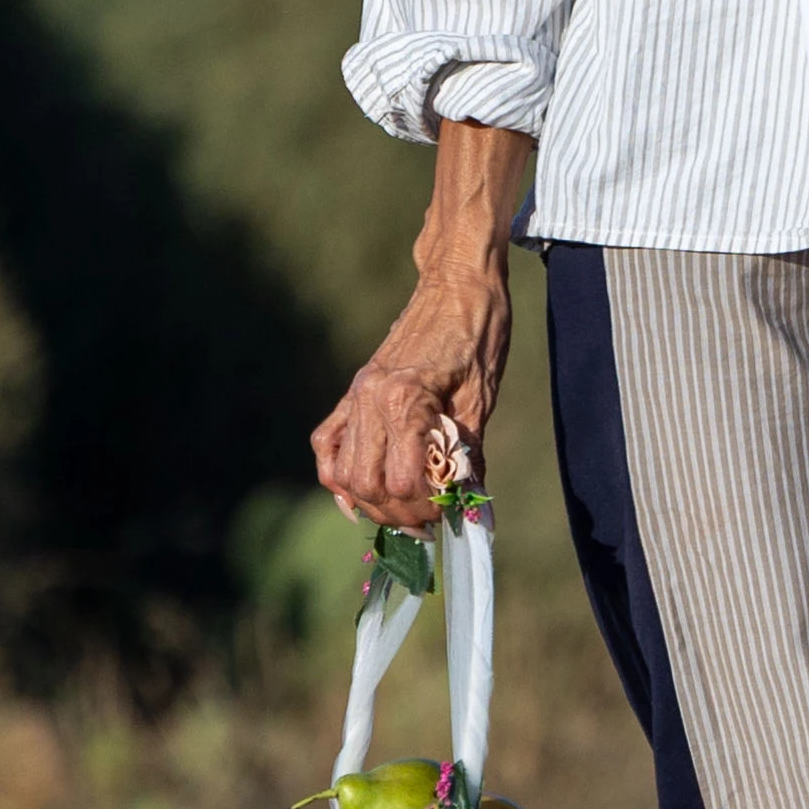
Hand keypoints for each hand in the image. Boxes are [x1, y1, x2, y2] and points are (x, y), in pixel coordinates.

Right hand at [312, 267, 510, 530]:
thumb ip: (467, 454)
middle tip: (428, 523)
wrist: (458, 286)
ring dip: (370, 502)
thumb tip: (469, 506)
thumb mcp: (481, 398)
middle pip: (366, 485)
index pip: (402, 481)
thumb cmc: (480, 336)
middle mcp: (370, 399)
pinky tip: (357, 497)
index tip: (448, 515)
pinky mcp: (353, 391)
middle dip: (398, 514)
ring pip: (342, 472)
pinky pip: (328, 443)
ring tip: (402, 513)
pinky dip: (337, 476)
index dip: (426, 508)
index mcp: (405, 400)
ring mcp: (356, 394)